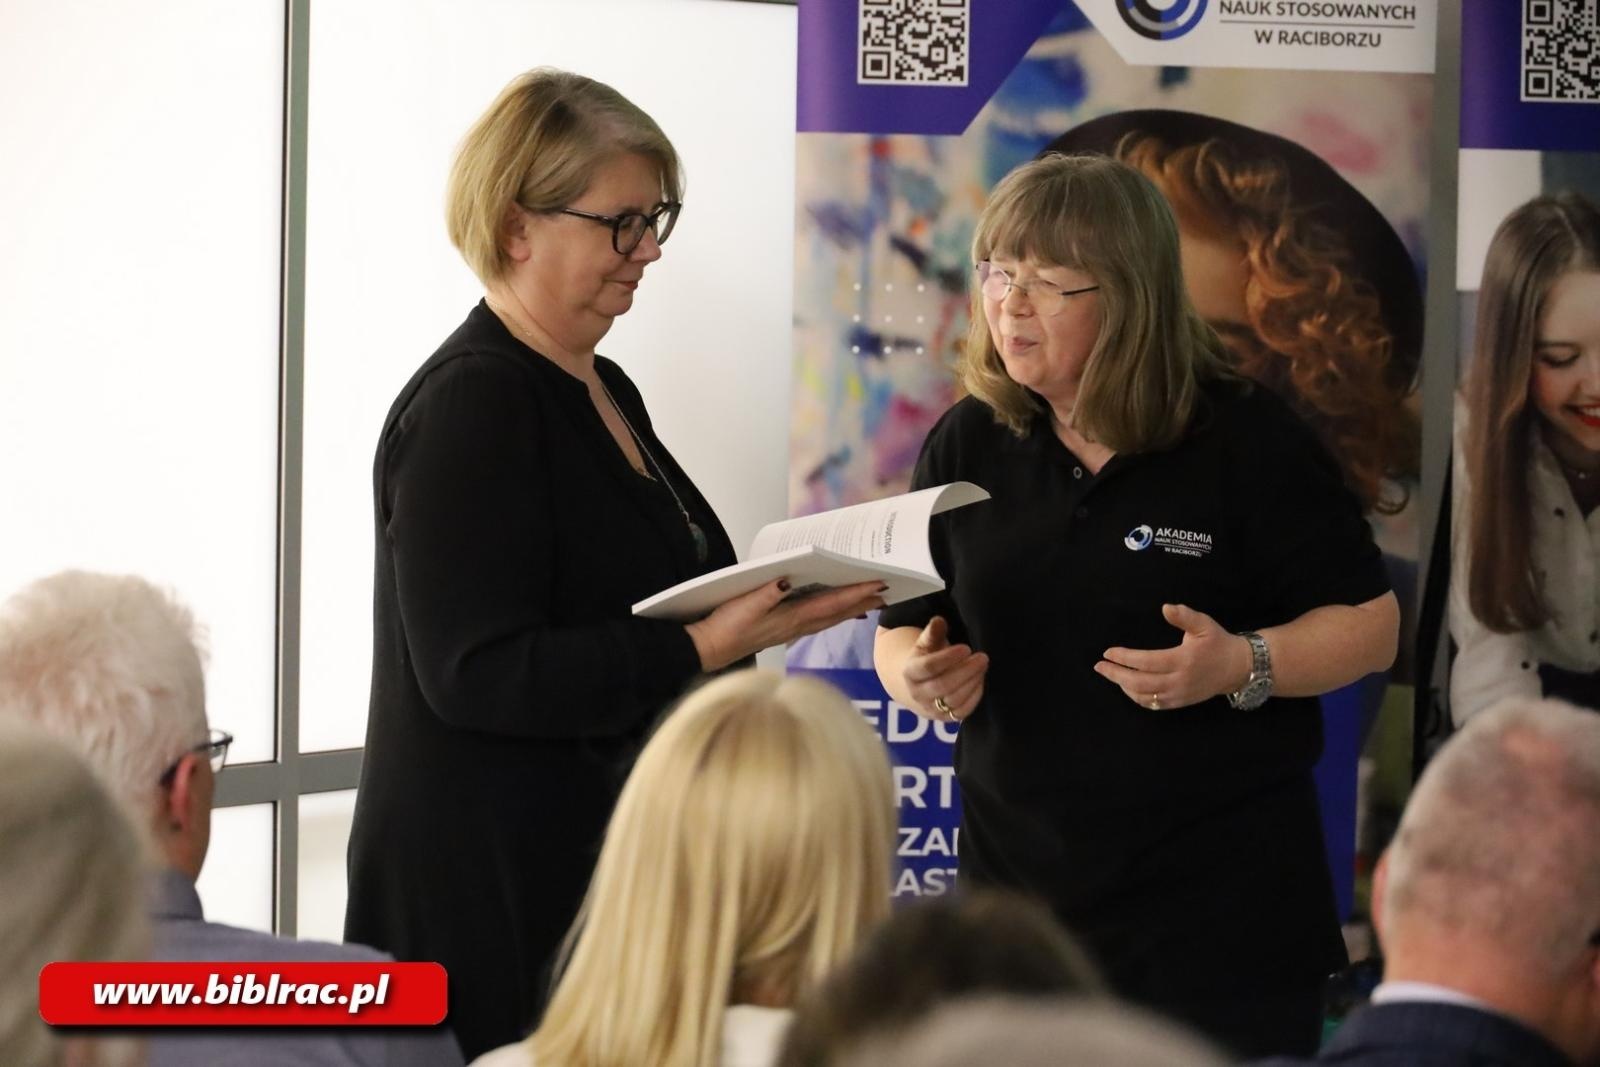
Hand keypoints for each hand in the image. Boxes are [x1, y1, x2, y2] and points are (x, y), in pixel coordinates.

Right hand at [686, 578, 886, 671]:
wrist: (709, 649)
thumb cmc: (725, 629)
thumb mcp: (743, 606)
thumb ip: (766, 594)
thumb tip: (787, 581)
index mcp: (791, 618)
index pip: (832, 604)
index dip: (856, 594)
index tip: (879, 585)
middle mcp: (796, 625)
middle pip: (838, 613)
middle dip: (863, 601)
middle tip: (887, 590)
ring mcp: (791, 629)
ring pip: (830, 617)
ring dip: (852, 608)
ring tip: (871, 600)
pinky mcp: (783, 629)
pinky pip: (817, 620)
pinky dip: (833, 613)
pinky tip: (838, 611)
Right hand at [900, 616, 988, 723]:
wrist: (918, 685)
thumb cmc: (927, 658)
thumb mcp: (926, 643)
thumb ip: (932, 632)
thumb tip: (939, 620)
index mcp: (910, 672)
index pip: (928, 667)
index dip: (948, 657)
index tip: (966, 648)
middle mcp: (917, 693)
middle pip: (942, 685)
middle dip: (965, 671)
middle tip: (982, 657)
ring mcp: (930, 709)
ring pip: (953, 700)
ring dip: (972, 682)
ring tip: (983, 666)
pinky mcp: (944, 719)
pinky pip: (961, 712)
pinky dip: (974, 696)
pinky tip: (980, 680)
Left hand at [1093, 603, 1249, 709]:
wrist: (1237, 668)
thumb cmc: (1217, 643)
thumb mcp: (1204, 625)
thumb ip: (1184, 616)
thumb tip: (1165, 607)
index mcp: (1183, 660)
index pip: (1147, 662)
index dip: (1125, 658)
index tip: (1108, 652)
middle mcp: (1179, 681)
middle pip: (1140, 683)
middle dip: (1116, 675)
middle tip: (1099, 666)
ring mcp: (1179, 695)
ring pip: (1145, 697)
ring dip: (1124, 686)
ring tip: (1111, 674)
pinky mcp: (1180, 702)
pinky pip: (1153, 704)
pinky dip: (1137, 697)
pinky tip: (1127, 686)